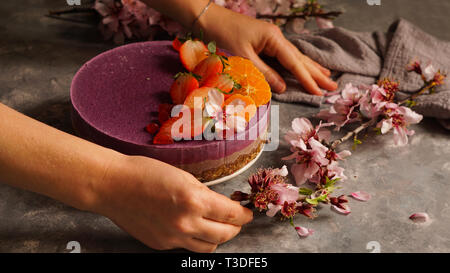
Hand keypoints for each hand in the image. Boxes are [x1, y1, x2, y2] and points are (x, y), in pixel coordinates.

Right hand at [92, 154, 252, 252]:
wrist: (113, 186)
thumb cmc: (145, 173)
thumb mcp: (182, 176)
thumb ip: (203, 193)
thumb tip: (220, 205)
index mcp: (194, 201)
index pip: (231, 214)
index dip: (243, 214)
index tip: (247, 213)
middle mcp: (186, 223)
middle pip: (224, 235)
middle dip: (235, 228)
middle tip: (237, 220)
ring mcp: (172, 238)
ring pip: (208, 247)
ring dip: (217, 237)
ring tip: (216, 226)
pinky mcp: (160, 245)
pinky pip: (186, 247)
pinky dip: (194, 239)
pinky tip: (190, 227)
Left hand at [196, 4, 337, 94]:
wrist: (209, 19)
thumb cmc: (223, 36)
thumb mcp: (243, 58)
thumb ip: (263, 73)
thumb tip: (283, 88)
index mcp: (273, 39)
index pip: (294, 63)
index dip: (307, 79)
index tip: (319, 92)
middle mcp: (276, 38)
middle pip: (300, 58)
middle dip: (317, 73)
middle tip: (334, 86)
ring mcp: (271, 39)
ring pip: (295, 56)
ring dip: (310, 67)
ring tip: (327, 76)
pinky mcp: (265, 42)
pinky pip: (285, 56)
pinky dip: (296, 64)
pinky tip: (303, 66)